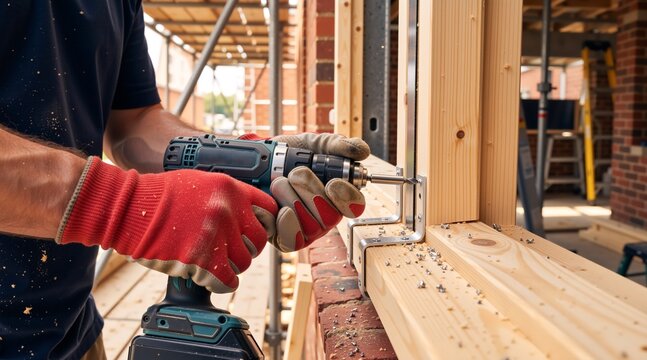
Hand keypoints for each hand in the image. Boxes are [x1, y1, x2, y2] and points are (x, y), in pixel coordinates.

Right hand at [56, 157, 277, 292]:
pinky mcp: (203, 261)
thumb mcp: (199, 181)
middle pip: (259, 240)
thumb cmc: (157, 196)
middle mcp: (229, 210)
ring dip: (231, 266)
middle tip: (230, 251)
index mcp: (230, 188)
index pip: (269, 209)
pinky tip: (209, 277)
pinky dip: (221, 283)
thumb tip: (245, 214)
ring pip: (244, 263)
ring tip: (213, 263)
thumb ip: (226, 195)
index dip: (265, 224)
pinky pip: (228, 281)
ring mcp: (217, 235)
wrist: (126, 209)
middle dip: (247, 248)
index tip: (256, 232)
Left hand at [269, 133, 369, 251]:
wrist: (258, 162)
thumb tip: (361, 151)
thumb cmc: (289, 156)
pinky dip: (279, 218)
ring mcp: (304, 230)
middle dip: (311, 192)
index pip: (355, 207)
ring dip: (291, 198)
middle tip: (295, 173)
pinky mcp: (283, 238)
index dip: (346, 197)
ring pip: (310, 226)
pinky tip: (271, 202)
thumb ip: (338, 144)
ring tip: (278, 182)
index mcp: (337, 197)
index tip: (332, 182)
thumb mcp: (313, 144)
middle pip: (330, 218)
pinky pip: (288, 239)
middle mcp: (324, 216)